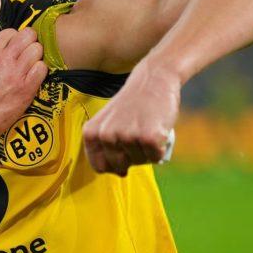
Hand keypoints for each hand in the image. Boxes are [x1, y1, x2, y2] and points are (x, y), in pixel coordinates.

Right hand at [0, 28, 46, 151]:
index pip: (11, 32)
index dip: (15, 39)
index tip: (14, 48)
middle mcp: (3, 60)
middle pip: (29, 35)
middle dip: (30, 43)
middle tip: (27, 54)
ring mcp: (16, 74)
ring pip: (38, 50)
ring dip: (36, 57)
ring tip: (30, 67)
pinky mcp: (26, 89)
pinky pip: (42, 69)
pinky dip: (40, 72)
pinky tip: (33, 79)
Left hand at [82, 60, 180, 174]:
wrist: (154, 78)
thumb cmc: (132, 103)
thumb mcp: (109, 122)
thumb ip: (108, 147)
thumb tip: (120, 173)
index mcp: (92, 133)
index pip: (99, 167)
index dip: (114, 164)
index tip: (123, 150)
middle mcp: (106, 136)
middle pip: (121, 166)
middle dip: (133, 156)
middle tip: (138, 133)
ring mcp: (127, 137)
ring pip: (140, 161)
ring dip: (148, 150)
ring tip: (147, 126)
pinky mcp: (148, 138)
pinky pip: (156, 157)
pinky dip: (161, 148)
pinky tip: (158, 129)